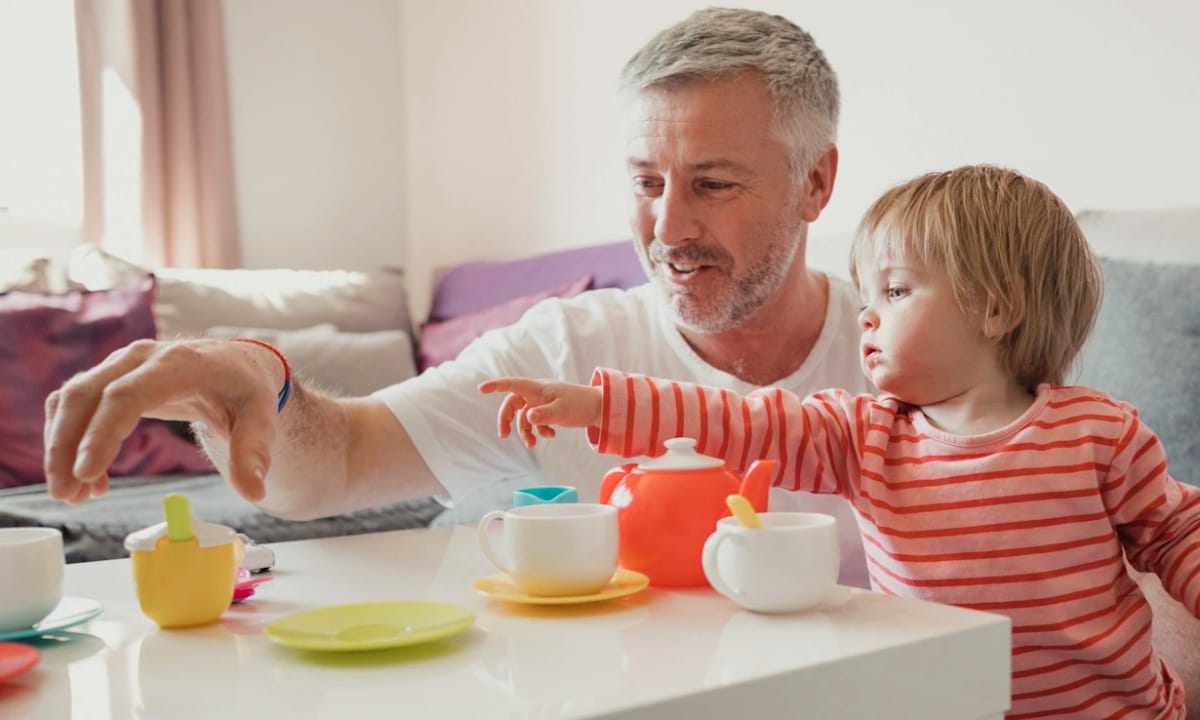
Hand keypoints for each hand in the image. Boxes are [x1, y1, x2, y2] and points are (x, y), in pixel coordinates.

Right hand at [43, 338, 283, 503]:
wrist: (237, 365)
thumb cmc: (247, 391)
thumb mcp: (261, 418)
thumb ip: (253, 453)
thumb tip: (253, 492)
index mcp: (179, 363)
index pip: (126, 395)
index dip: (101, 434)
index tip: (87, 474)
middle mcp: (141, 357)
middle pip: (85, 395)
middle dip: (66, 447)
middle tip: (65, 495)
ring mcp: (121, 364)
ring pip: (71, 400)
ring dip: (61, 448)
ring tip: (74, 496)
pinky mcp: (110, 378)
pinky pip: (74, 406)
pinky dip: (69, 440)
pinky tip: (89, 479)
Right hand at [477, 377, 600, 446]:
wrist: (598, 408)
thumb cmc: (581, 404)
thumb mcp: (562, 410)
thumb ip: (545, 414)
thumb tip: (529, 417)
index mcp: (538, 388)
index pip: (512, 384)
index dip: (496, 385)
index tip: (480, 389)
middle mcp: (537, 394)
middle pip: (512, 404)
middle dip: (506, 419)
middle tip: (503, 436)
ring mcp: (542, 402)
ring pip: (524, 417)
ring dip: (525, 431)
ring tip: (534, 443)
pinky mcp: (548, 411)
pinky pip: (536, 421)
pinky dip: (539, 430)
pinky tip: (550, 435)